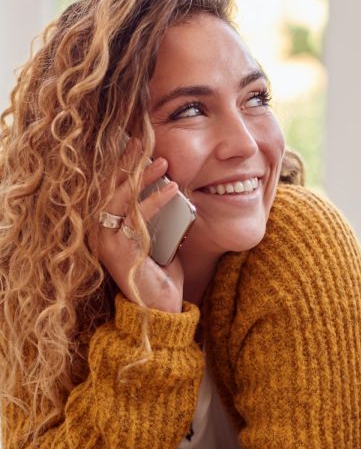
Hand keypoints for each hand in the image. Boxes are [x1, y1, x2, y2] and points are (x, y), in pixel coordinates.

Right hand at [93, 140, 185, 313]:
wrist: (160, 307)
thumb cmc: (161, 273)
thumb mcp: (160, 236)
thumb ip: (159, 216)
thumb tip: (172, 187)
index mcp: (107, 225)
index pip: (111, 188)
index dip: (121, 165)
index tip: (135, 144)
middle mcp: (100, 230)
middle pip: (111, 187)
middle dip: (127, 162)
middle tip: (143, 141)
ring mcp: (105, 239)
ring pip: (121, 198)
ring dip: (142, 177)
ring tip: (163, 162)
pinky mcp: (117, 249)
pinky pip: (137, 217)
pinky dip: (156, 200)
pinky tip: (173, 189)